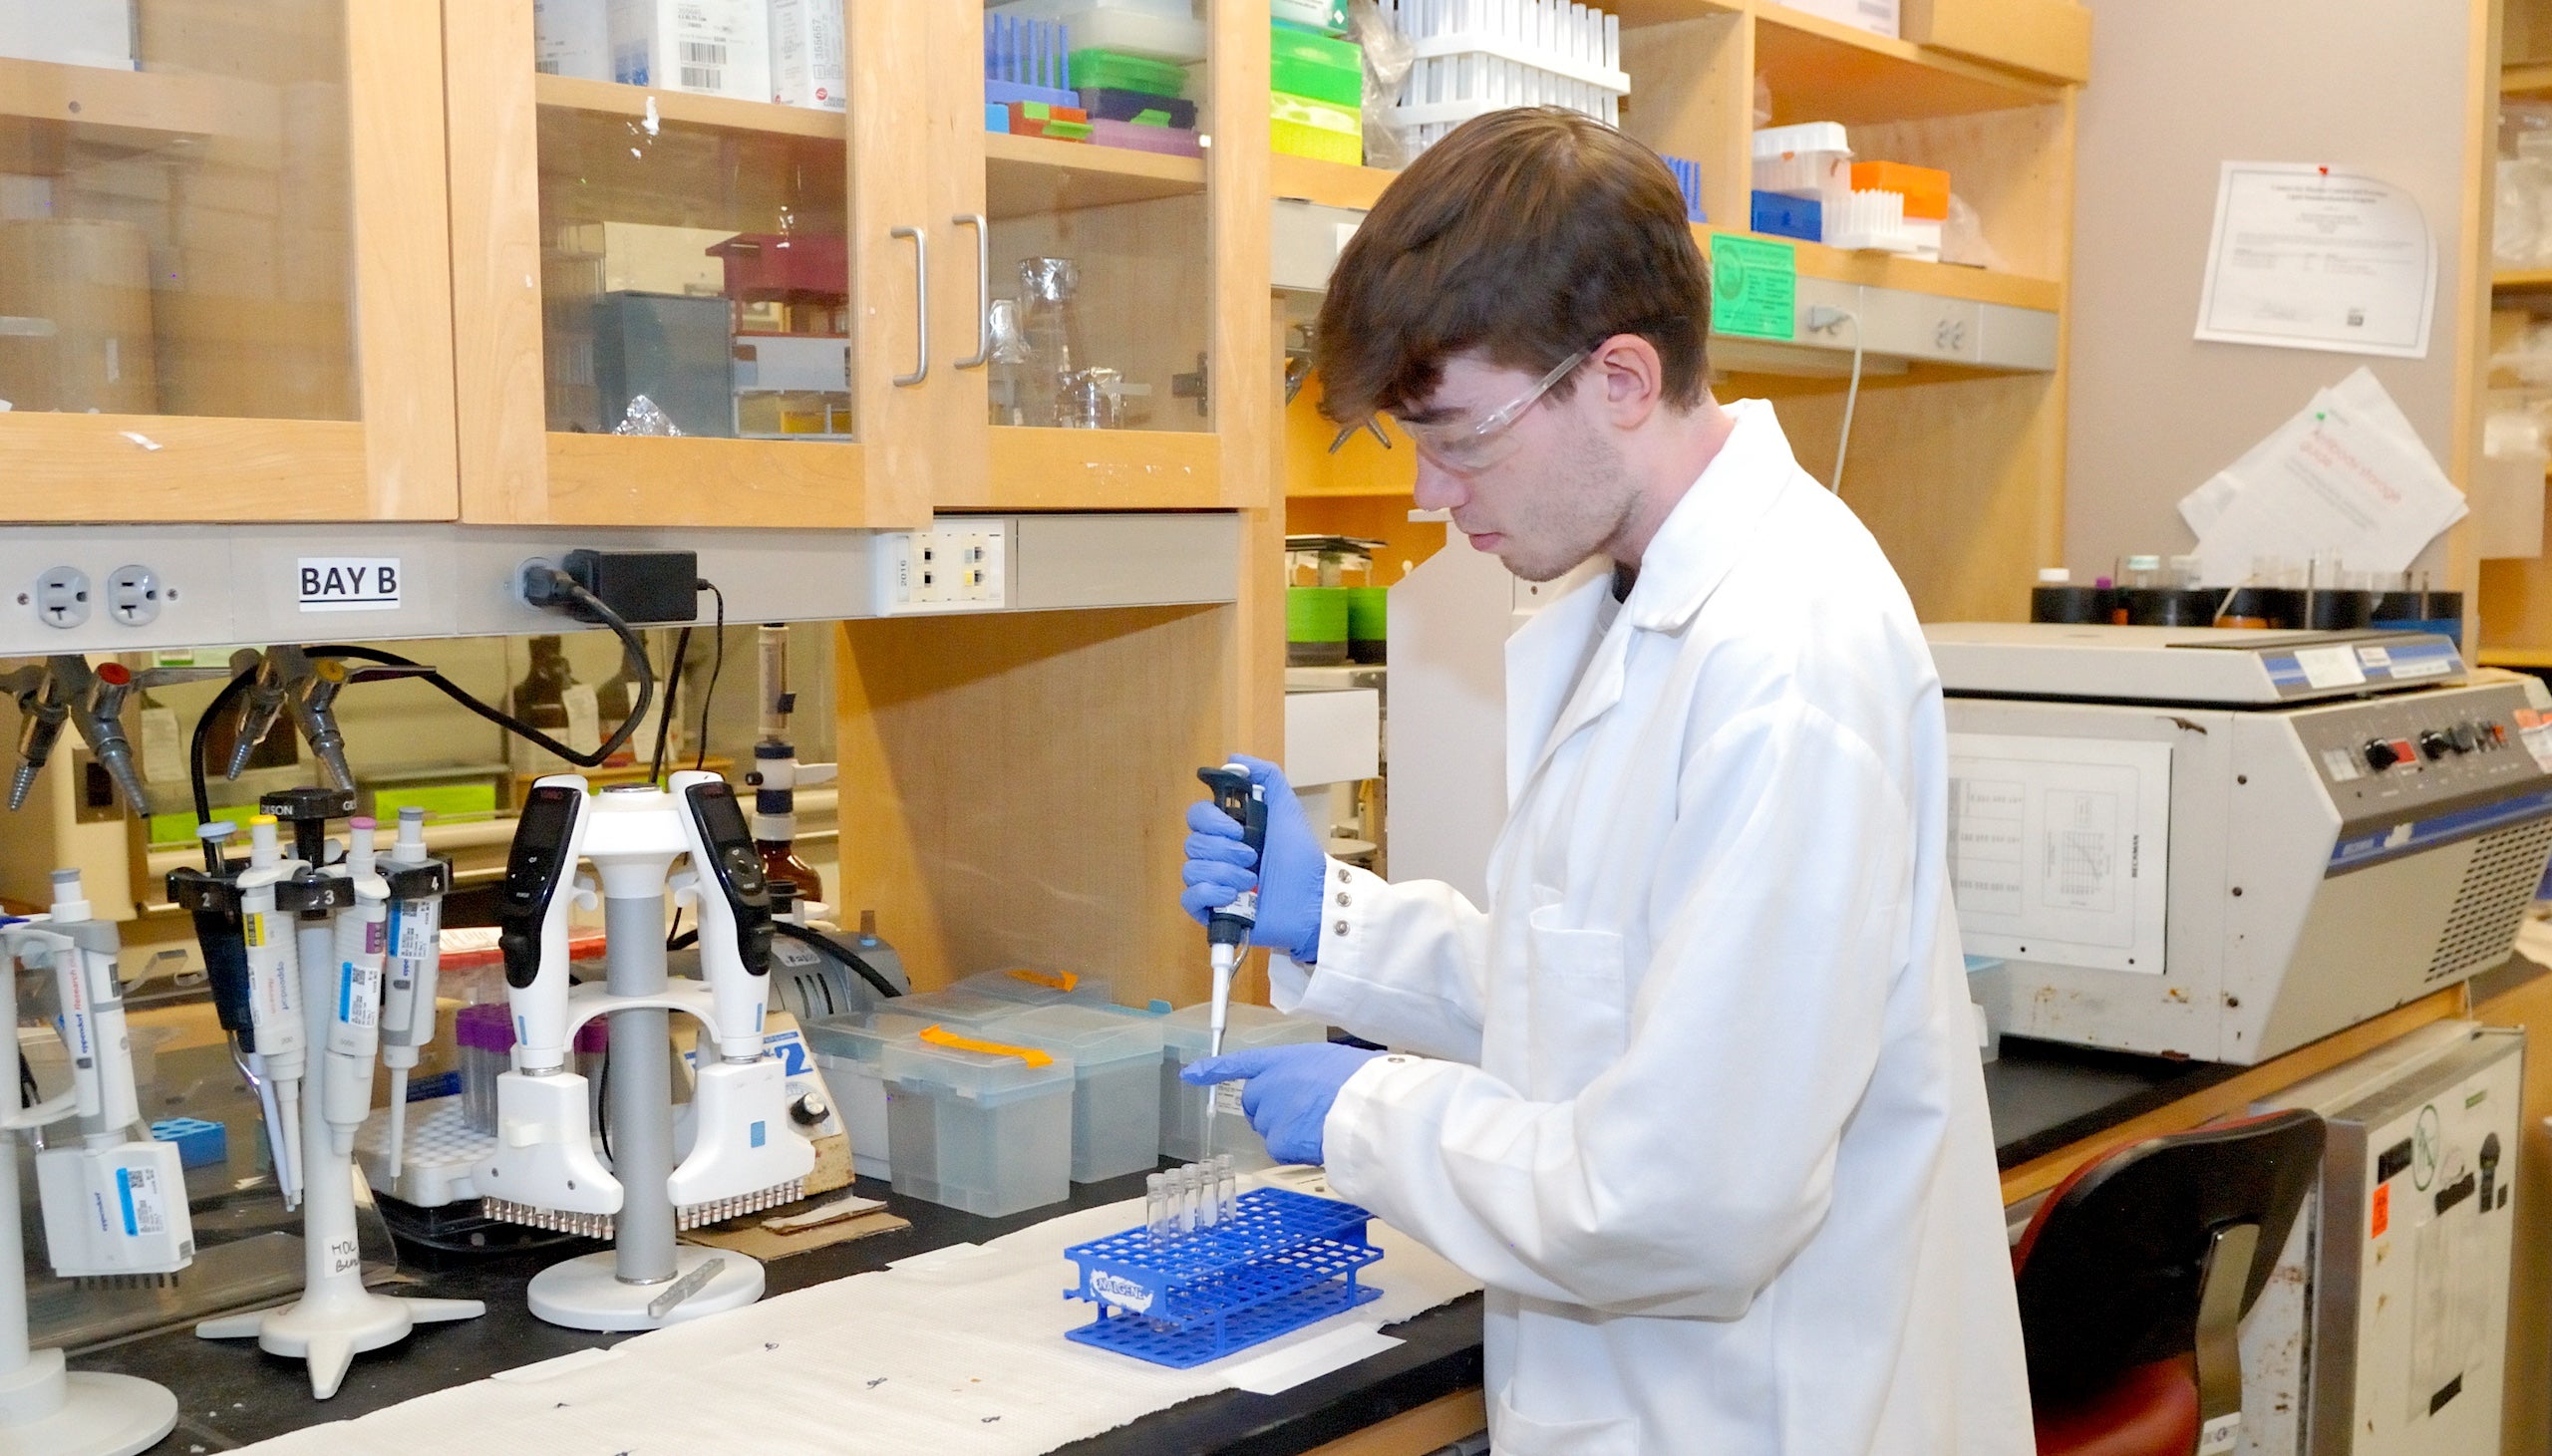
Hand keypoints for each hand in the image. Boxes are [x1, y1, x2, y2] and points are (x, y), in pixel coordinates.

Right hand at [1179, 753, 1325, 962]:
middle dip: (1225, 850)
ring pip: (1191, 870)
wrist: (1311, 900)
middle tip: (1253, 857)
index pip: (1197, 816)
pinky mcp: (1212, 911)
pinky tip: (1233, 896)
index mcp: (1229, 832)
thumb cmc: (1300, 856)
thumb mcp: (1287, 809)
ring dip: (1224, 873)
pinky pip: (1189, 898)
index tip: (1237, 828)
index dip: (1211, 821)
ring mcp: (1213, 884)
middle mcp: (1217, 856)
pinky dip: (1210, 894)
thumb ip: (1267, 777)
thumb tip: (1233, 759)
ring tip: (1251, 881)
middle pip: (1193, 843)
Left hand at [1181, 1042, 1382, 1164]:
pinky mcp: (1277, 1140)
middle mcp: (1269, 1085)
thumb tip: (1309, 1089)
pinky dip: (1295, 1151)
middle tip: (1303, 1115)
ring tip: (1320, 1126)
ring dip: (1286, 1132)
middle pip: (1253, 1104)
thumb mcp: (1330, 1061)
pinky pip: (1280, 1150)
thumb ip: (1306, 1072)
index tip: (1190, 1074)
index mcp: (1283, 1059)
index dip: (1213, 1069)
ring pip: (1268, 1129)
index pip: (1240, 1063)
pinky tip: (1318, 1141)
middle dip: (1269, 1112)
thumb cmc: (1361, 1081)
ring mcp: (1270, 1114)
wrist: (1367, 1107)